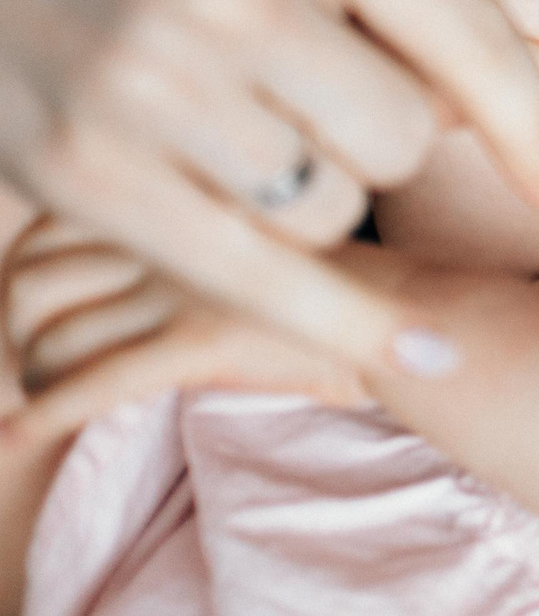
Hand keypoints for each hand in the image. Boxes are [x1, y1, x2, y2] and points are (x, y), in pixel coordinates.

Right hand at [0, 0, 538, 371]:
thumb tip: (481, 102)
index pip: (465, 30)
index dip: (537, 123)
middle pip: (404, 135)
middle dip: (394, 141)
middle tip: (333, 108)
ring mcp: (152, 80)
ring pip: (330, 204)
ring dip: (317, 193)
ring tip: (249, 132)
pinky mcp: (83, 167)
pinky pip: (250, 273)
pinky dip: (339, 321)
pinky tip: (418, 353)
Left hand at [3, 216, 367, 446]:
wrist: (421, 309)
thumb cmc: (343, 278)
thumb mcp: (257, 227)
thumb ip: (189, 225)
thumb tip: (101, 268)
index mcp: (185, 180)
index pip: (53, 224)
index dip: (27, 273)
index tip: (39, 311)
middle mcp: (180, 219)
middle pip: (35, 278)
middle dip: (19, 329)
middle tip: (35, 359)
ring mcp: (191, 279)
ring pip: (52, 335)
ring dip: (32, 377)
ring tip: (42, 398)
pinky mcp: (207, 337)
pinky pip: (95, 382)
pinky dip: (45, 416)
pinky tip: (21, 436)